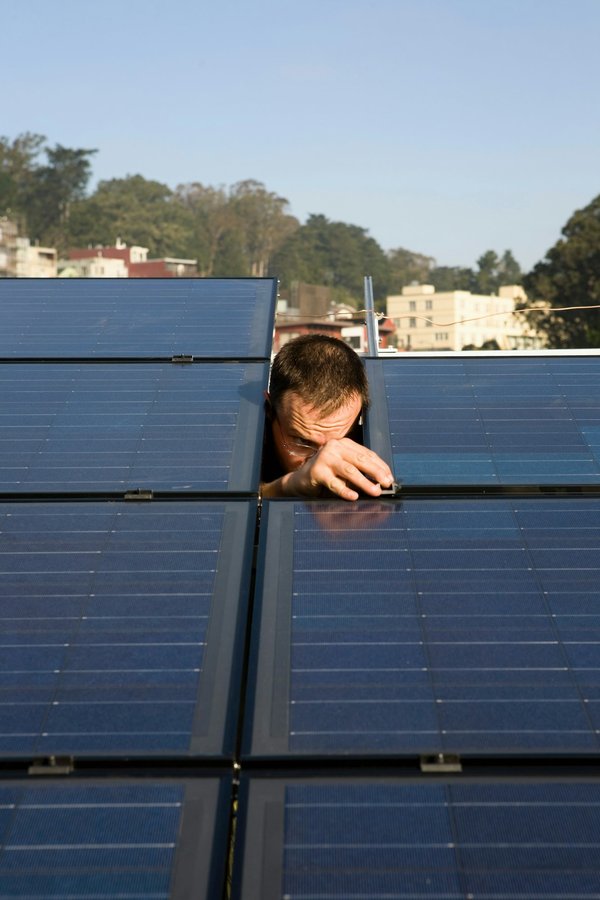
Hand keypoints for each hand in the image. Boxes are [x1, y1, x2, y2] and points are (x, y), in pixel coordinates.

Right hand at [262, 437, 393, 500]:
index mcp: (344, 443)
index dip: (380, 466)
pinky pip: (334, 483)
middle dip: (376, 472)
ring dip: (364, 482)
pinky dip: (345, 490)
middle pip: (360, 460)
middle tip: (386, 483)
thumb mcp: (344, 467)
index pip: (367, 454)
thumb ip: (360, 469)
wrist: (301, 480)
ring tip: (375, 492)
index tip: (390, 477)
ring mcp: (324, 458)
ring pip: (349, 471)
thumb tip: (382, 479)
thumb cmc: (327, 474)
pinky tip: (354, 496)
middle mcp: (334, 447)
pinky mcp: (316, 471)